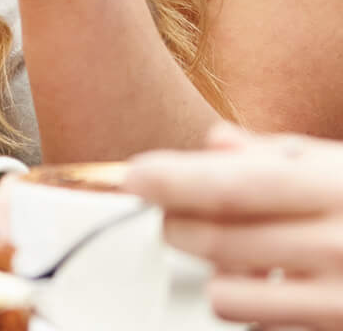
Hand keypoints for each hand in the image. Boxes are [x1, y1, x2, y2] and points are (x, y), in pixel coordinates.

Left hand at [128, 122, 342, 327]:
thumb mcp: (342, 165)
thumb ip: (277, 155)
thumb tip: (212, 143)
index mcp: (335, 190)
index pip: (232, 187)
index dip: (172, 182)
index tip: (134, 177)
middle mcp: (337, 246)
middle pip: (215, 241)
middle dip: (180, 224)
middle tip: (181, 216)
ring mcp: (337, 302)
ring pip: (224, 296)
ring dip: (217, 276)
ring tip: (244, 258)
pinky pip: (257, 329)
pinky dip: (252, 310)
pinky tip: (276, 289)